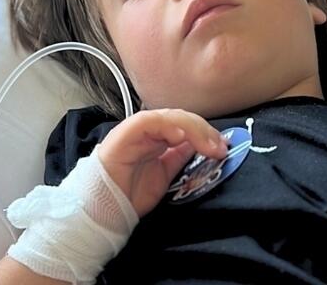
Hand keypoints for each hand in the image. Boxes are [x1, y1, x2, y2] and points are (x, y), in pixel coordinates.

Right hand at [98, 108, 228, 216]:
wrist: (103, 209)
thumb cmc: (130, 194)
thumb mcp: (165, 175)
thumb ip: (179, 158)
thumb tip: (201, 146)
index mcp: (157, 138)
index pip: (185, 125)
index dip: (206, 133)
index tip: (223, 148)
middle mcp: (148, 131)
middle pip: (180, 118)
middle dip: (203, 130)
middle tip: (220, 148)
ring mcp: (136, 131)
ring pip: (167, 116)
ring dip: (191, 127)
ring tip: (207, 145)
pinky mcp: (125, 135)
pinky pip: (147, 122)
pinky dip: (166, 126)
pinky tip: (181, 137)